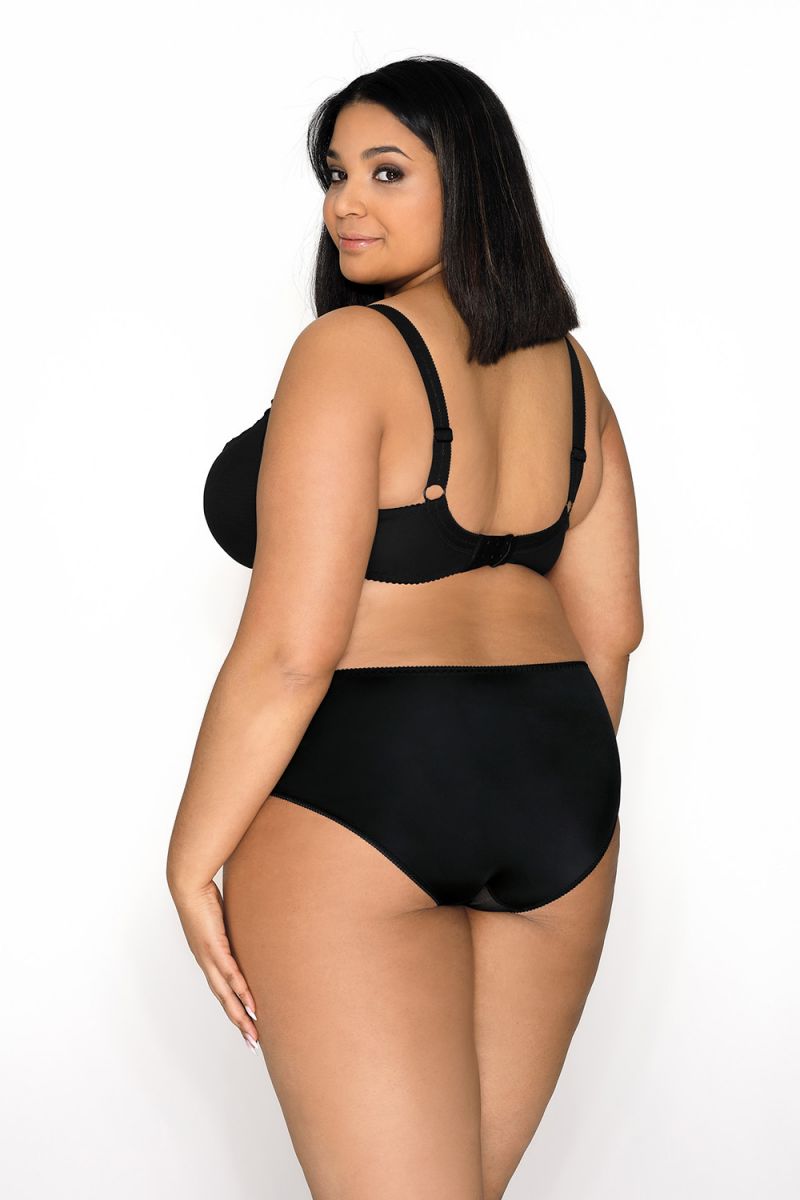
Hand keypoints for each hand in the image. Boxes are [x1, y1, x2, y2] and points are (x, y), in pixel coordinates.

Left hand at [169, 878, 259, 1054]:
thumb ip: (232, 926)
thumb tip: (246, 925)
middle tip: (252, 1043)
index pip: (222, 989)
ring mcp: (209, 957)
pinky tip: (250, 1004)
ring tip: (252, 1033)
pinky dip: (240, 991)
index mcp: (207, 957)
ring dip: (240, 1015)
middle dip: (238, 1022)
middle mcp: (206, 963)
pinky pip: (230, 974)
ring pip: (226, 994)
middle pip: (224, 1000)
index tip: (245, 1023)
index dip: (233, 1007)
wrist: (189, 885)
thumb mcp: (222, 917)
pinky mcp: (214, 947)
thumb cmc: (204, 896)